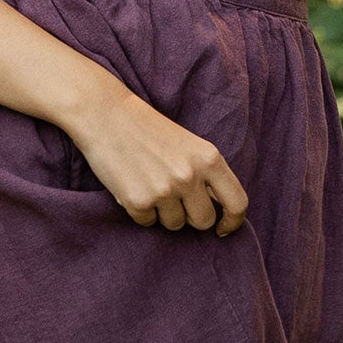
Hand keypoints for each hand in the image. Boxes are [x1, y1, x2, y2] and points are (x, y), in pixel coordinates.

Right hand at [67, 87, 248, 234]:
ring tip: (149, 184)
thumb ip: (206, 174)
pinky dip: (140, 211)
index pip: (237, 202)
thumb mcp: (188, 145)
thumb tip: (216, 209)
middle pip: (203, 220)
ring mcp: (164, 190)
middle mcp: (190, 176)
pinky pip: (147, 222)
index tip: (222, 228)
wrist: (105, 114)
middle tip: (173, 197)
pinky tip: (132, 186)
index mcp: (209, 158)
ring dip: (163, 213)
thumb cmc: (147, 128)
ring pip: (175, 224)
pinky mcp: (138, 201)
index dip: (232, 222)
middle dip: (190, 216)